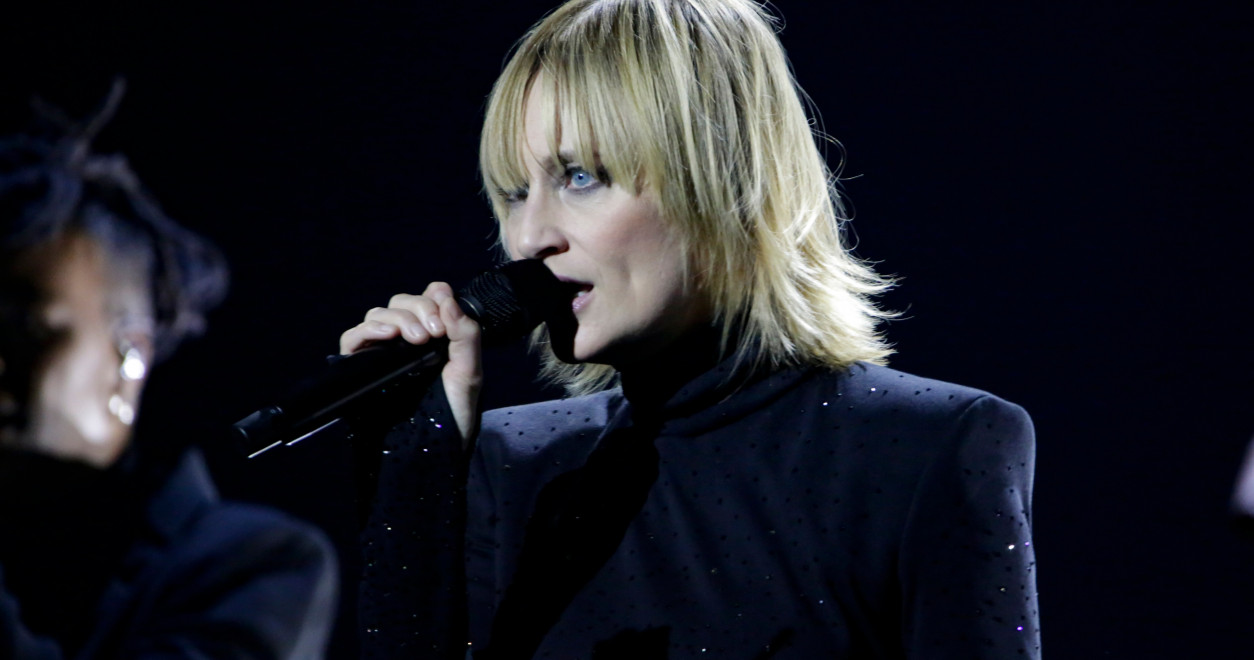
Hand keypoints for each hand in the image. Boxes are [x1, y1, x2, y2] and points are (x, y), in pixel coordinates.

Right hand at [339, 282, 481, 445]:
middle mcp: (406, 340)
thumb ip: (466, 333)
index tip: (444, 320)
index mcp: (434, 335)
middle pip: (400, 302)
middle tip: (434, 333)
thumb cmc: (454, 412)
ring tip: (417, 340)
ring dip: (398, 319)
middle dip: (419, 309)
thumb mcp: (470, 371)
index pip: (426, 298)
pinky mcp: (362, 367)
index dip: (433, 298)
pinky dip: (367, 330)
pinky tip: (386, 336)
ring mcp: (383, 352)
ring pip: (378, 315)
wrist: (435, 446)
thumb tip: (445, 295)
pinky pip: (353, 338)